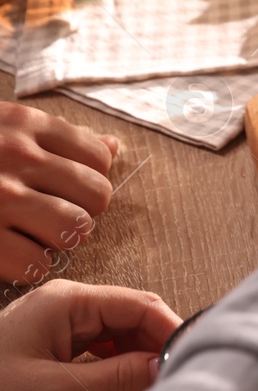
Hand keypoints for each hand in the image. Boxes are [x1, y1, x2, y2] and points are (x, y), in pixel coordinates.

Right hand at [0, 105, 116, 286]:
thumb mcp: (2, 128)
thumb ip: (56, 138)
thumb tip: (114, 149)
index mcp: (23, 125)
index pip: (99, 157)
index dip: (90, 179)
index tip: (67, 189)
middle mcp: (15, 157)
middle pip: (96, 195)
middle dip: (82, 211)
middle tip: (57, 217)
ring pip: (73, 230)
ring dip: (60, 240)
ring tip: (37, 237)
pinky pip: (35, 263)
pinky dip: (31, 266)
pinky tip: (13, 256)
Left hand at [0, 279, 180, 390]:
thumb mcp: (52, 389)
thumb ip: (112, 378)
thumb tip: (161, 367)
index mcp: (67, 301)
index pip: (137, 304)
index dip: (169, 327)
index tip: (189, 353)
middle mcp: (67, 304)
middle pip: (132, 314)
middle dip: (156, 341)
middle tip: (175, 372)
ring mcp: (61, 322)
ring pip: (119, 331)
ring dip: (139, 354)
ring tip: (153, 380)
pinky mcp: (55, 342)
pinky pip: (101, 345)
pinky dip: (119, 362)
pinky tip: (126, 381)